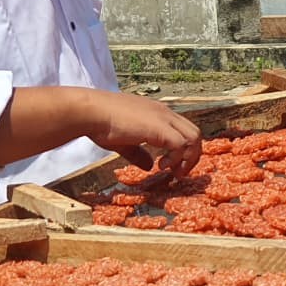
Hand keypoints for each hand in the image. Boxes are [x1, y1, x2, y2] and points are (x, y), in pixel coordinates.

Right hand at [0, 86, 202, 177]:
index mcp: (157, 113)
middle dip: (191, 155)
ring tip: (173, 172)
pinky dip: (177, 158)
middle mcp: (164, 113)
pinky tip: (161, 166)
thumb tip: (148, 166)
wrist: (91, 112)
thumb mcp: (124, 142)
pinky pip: (182, 144)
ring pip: (194, 137)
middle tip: (178, 172)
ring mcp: (164, 119)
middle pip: (195, 133)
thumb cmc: (101, 124)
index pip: (183, 129)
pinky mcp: (160, 128)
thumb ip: (138, 154)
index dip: (183, 149)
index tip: (172, 165)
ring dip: (188, 158)